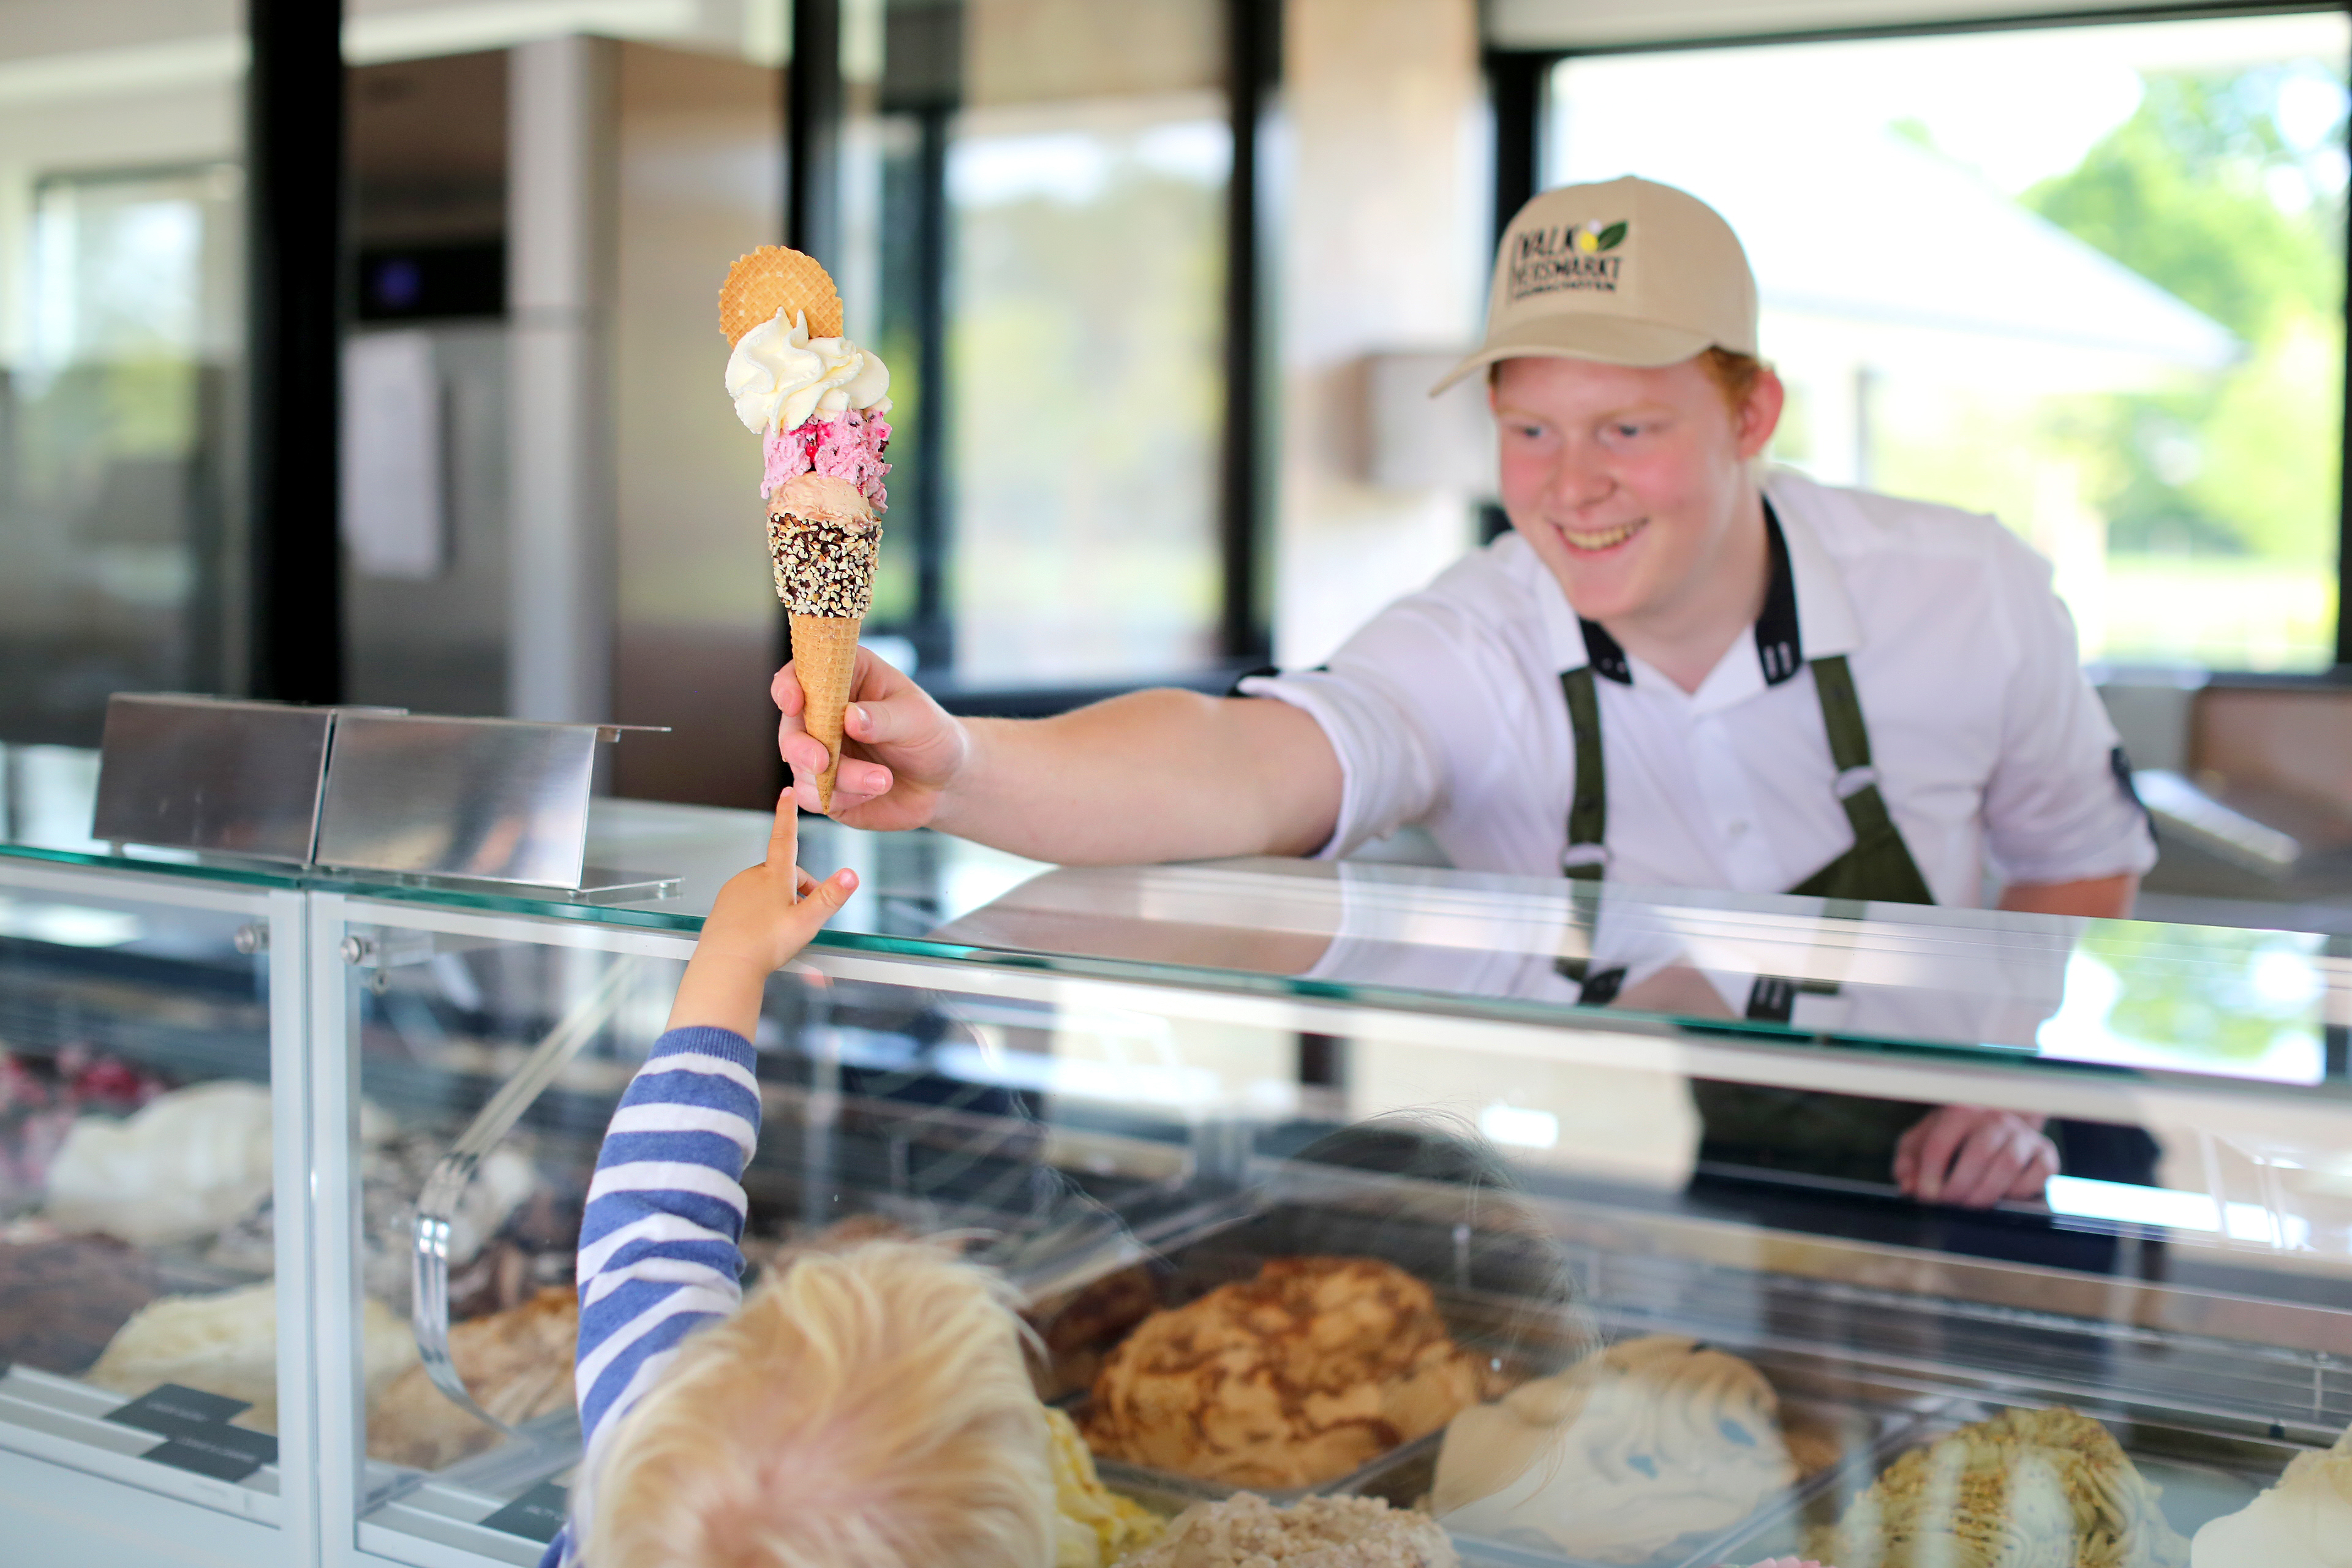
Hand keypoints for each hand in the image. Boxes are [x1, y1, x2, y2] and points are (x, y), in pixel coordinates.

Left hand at [666, 791, 856, 1037]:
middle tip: (805, 916)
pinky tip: (764, 932)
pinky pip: (750, 900)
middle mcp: (752, 877)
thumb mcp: (806, 922)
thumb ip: (830, 897)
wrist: (726, 967)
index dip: (788, 813)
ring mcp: (736, 890)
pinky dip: (761, 911)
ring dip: (780, 900)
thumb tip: (851, 875)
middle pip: (785, 872)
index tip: (787, 792)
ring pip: (767, 887)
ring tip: (783, 929)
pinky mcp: (725, 905)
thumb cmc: (764, 946)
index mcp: (773, 876)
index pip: (785, 836)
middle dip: (800, 888)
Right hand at [775, 647, 968, 825]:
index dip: (788, 686)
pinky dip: (842, 797)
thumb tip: (850, 717)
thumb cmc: (932, 736)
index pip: (801, 674)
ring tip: (883, 780)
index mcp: (845, 679)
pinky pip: (812, 796)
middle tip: (823, 761)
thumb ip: (884, 717)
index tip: (795, 703)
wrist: (945, 782)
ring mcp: (821, 751)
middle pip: (790, 727)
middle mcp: (825, 714)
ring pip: (801, 767)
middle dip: (801, 747)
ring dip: (839, 778)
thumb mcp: (918, 718)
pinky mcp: (825, 786)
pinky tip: (874, 791)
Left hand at [1894, 1106, 2057, 1207]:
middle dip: (1959, 1186)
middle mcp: (1994, 1118)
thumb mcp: (1922, 1142)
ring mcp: (2023, 1135)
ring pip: (2007, 1164)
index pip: (1941, 1141)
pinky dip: (2020, 1191)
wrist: (1994, 1125)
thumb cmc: (1951, 1137)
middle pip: (1978, 1153)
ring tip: (1970, 1206)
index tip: (1926, 1196)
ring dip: (1986, 1192)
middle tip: (1949, 1205)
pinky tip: (2002, 1198)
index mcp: (1960, 1112)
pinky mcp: (2045, 1153)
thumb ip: (1908, 1161)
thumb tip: (1907, 1185)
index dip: (1930, 1174)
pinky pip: (2038, 1174)